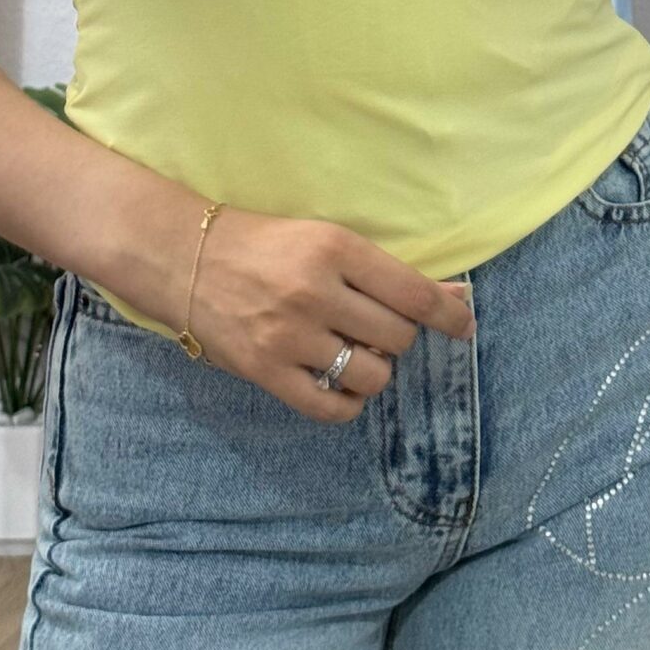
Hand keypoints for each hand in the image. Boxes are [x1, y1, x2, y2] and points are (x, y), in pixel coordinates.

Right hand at [172, 204, 474, 422]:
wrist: (185, 259)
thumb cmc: (267, 245)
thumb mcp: (327, 240)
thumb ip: (388, 273)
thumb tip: (455, 298)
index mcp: (334, 249)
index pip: (414, 294)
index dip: (450, 315)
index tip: (464, 325)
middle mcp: (314, 292)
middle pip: (397, 337)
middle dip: (396, 336)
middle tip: (373, 325)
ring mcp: (289, 336)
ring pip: (372, 376)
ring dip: (373, 369)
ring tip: (352, 352)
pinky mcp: (266, 372)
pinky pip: (332, 409)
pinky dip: (347, 402)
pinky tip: (338, 383)